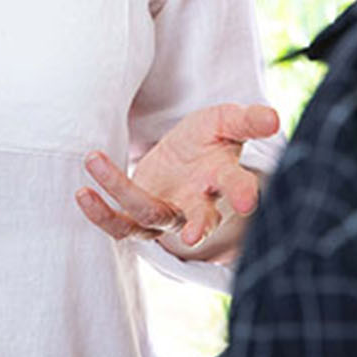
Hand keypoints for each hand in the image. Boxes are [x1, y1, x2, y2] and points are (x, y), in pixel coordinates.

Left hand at [75, 103, 280, 256]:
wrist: (184, 155)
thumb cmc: (209, 139)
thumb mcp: (226, 120)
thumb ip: (247, 120)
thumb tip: (274, 118)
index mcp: (223, 178)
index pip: (237, 186)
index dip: (243, 194)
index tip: (247, 202)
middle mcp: (198, 203)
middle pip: (200, 220)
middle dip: (199, 227)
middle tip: (194, 237)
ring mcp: (169, 214)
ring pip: (151, 216)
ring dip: (121, 191)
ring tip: (93, 160)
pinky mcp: (140, 218)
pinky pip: (121, 225)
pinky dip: (101, 213)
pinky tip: (82, 193)